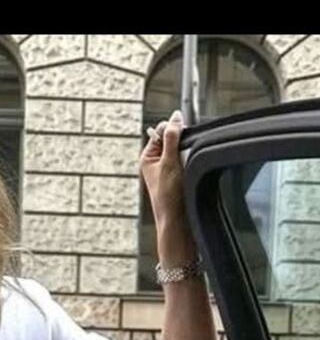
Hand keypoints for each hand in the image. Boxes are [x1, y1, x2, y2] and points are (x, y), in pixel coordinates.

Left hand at [140, 109, 195, 261]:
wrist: (177, 222)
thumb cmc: (168, 197)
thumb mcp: (169, 162)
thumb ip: (172, 137)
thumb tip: (175, 117)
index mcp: (148, 156)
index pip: (162, 129)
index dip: (174, 130)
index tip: (182, 138)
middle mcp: (157, 162)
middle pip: (174, 139)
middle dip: (183, 144)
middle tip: (183, 159)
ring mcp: (168, 169)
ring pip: (183, 150)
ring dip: (188, 155)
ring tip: (186, 170)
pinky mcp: (179, 176)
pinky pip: (189, 162)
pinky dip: (192, 164)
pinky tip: (191, 174)